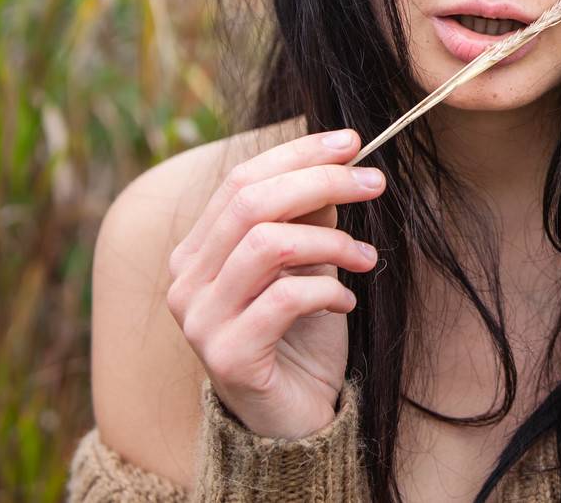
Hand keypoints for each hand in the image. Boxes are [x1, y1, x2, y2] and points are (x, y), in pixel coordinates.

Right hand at [165, 128, 385, 438]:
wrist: (292, 418)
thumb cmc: (300, 335)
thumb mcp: (308, 263)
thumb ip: (309, 216)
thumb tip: (339, 160)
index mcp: (197, 251)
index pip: (241, 180)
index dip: (297, 153)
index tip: (351, 141)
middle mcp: (186, 282)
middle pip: (251, 203)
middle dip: (321, 182)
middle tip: (374, 182)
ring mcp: (201, 320)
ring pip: (267, 244)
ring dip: (331, 240)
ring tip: (365, 256)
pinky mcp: (228, 357)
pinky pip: (285, 299)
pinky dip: (328, 291)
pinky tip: (346, 302)